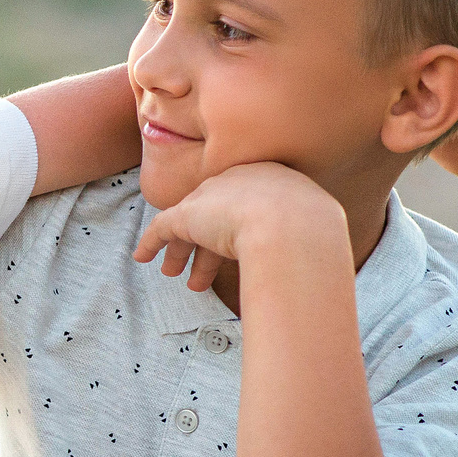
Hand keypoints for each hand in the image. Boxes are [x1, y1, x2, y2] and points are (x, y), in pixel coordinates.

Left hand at [133, 162, 343, 291]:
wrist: (293, 224)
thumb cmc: (312, 229)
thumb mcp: (314, 227)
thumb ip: (306, 238)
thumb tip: (315, 266)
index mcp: (271, 180)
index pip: (244, 207)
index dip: (235, 231)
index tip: (232, 252)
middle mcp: (238, 181)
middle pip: (215, 215)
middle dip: (205, 246)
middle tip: (201, 273)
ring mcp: (212, 197)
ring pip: (189, 225)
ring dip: (180, 253)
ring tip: (174, 276)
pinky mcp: (188, 215)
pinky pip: (163, 228)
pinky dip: (152, 243)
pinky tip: (142, 257)